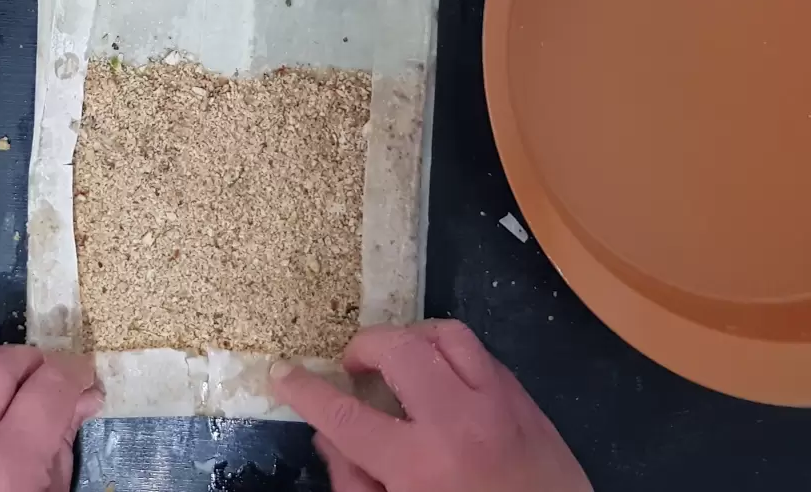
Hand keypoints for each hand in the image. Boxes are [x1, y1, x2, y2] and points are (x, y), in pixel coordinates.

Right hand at [271, 320, 589, 491]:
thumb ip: (356, 483)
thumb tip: (330, 436)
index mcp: (420, 465)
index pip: (345, 414)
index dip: (305, 391)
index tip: (282, 373)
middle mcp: (459, 422)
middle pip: (399, 349)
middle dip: (363, 347)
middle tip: (352, 369)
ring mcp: (499, 405)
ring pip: (447, 335)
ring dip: (412, 340)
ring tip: (399, 362)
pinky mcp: (528, 402)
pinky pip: (482, 355)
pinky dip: (452, 357)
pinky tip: (442, 381)